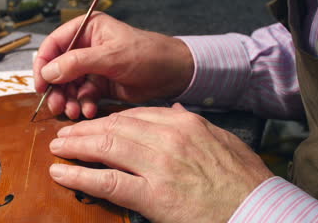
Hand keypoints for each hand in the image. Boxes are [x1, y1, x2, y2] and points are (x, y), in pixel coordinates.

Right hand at [33, 12, 193, 118]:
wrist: (172, 74)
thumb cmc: (147, 54)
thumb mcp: (110, 56)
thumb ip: (77, 63)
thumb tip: (48, 73)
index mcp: (86, 29)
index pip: (53, 45)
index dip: (43, 65)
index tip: (40, 85)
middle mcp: (86, 46)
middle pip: (58, 68)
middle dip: (56, 89)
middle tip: (57, 106)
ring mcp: (92, 67)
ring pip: (69, 85)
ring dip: (69, 100)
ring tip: (73, 112)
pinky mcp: (100, 84)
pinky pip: (83, 95)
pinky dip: (83, 104)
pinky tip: (88, 111)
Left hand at [48, 104, 273, 222]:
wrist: (259, 209)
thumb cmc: (243, 178)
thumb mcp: (222, 139)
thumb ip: (194, 122)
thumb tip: (174, 108)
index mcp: (183, 124)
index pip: (134, 115)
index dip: (108, 120)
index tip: (94, 124)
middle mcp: (167, 139)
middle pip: (114, 127)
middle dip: (85, 129)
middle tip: (65, 132)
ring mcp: (158, 166)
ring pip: (106, 148)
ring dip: (76, 146)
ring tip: (58, 147)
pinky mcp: (153, 196)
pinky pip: (108, 182)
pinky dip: (80, 176)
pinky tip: (61, 173)